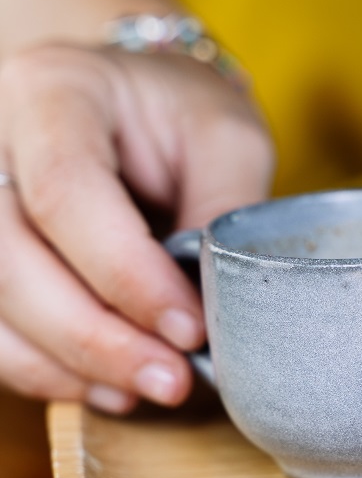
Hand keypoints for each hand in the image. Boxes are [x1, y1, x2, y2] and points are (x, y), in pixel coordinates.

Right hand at [0, 43, 273, 412]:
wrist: (133, 105)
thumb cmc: (180, 113)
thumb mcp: (225, 134)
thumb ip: (223, 206)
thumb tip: (218, 300)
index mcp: (51, 91)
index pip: (66, 191)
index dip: (125, 274)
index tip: (190, 328)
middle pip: (7, 258)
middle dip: (95, 336)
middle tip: (173, 378)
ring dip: (70, 364)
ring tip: (150, 386)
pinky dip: (46, 371)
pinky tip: (108, 385)